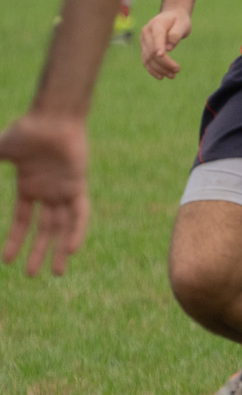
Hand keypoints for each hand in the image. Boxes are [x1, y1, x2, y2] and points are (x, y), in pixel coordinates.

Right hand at [0, 112, 90, 277]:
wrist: (50, 118)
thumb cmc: (24, 132)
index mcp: (31, 186)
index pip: (23, 221)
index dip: (15, 240)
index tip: (6, 261)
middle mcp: (49, 191)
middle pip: (45, 229)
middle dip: (39, 252)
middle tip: (33, 275)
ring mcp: (64, 190)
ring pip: (64, 226)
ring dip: (60, 249)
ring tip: (56, 273)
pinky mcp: (78, 186)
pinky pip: (80, 214)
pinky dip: (77, 231)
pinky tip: (72, 249)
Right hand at [140, 8, 192, 79]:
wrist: (172, 17)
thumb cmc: (179, 21)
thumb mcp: (182, 25)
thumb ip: (176, 34)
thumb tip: (169, 48)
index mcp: (156, 24)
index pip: (157, 37)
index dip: (159, 46)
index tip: (162, 56)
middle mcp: (146, 32)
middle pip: (152, 50)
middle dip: (164, 62)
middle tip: (177, 70)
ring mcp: (143, 41)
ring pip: (148, 58)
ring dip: (159, 69)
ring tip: (172, 76)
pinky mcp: (144, 48)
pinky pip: (146, 60)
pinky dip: (153, 70)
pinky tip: (161, 77)